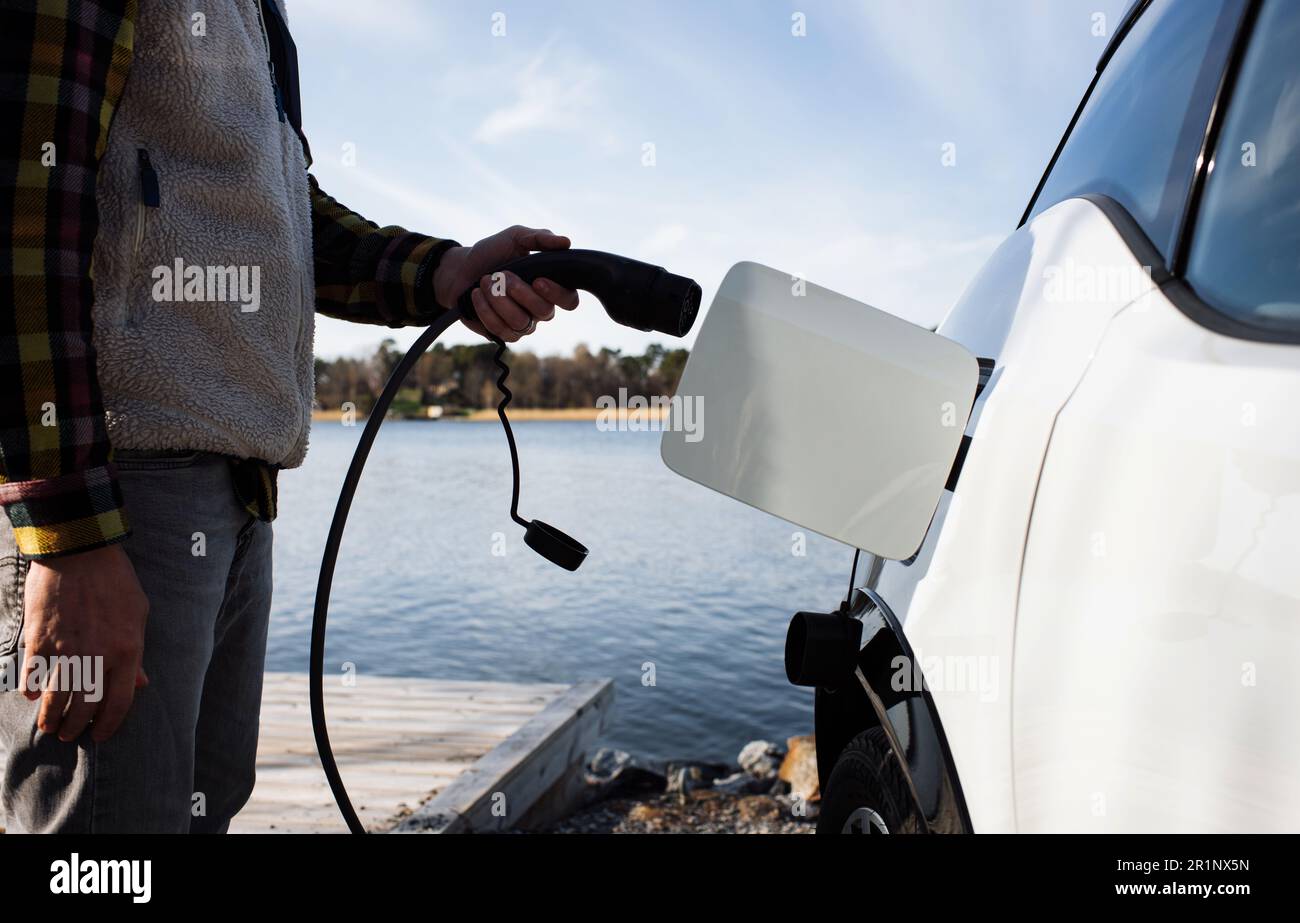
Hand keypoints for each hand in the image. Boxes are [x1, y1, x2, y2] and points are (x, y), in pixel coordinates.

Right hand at [21, 543, 149, 742]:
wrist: (80, 552)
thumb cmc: (115, 581)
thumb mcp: (138, 614)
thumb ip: (138, 653)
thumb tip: (141, 684)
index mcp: (127, 650)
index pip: (120, 701)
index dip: (109, 724)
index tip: (100, 734)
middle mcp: (98, 655)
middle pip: (86, 706)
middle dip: (77, 726)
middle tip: (70, 734)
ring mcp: (66, 649)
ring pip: (56, 698)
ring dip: (51, 717)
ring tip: (50, 727)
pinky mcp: (39, 640)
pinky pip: (32, 675)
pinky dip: (31, 689)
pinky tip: (32, 695)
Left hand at [433, 225, 579, 341]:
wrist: (460, 269)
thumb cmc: (492, 252)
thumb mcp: (516, 237)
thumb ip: (540, 237)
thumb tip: (566, 242)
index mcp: (550, 287)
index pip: (569, 300)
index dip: (557, 294)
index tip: (537, 280)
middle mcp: (540, 309)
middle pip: (545, 312)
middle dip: (521, 292)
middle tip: (502, 274)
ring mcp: (523, 324)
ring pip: (521, 323)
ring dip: (499, 299)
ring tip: (484, 281)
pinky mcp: (503, 334)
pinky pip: (501, 330)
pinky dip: (486, 310)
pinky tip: (476, 295)